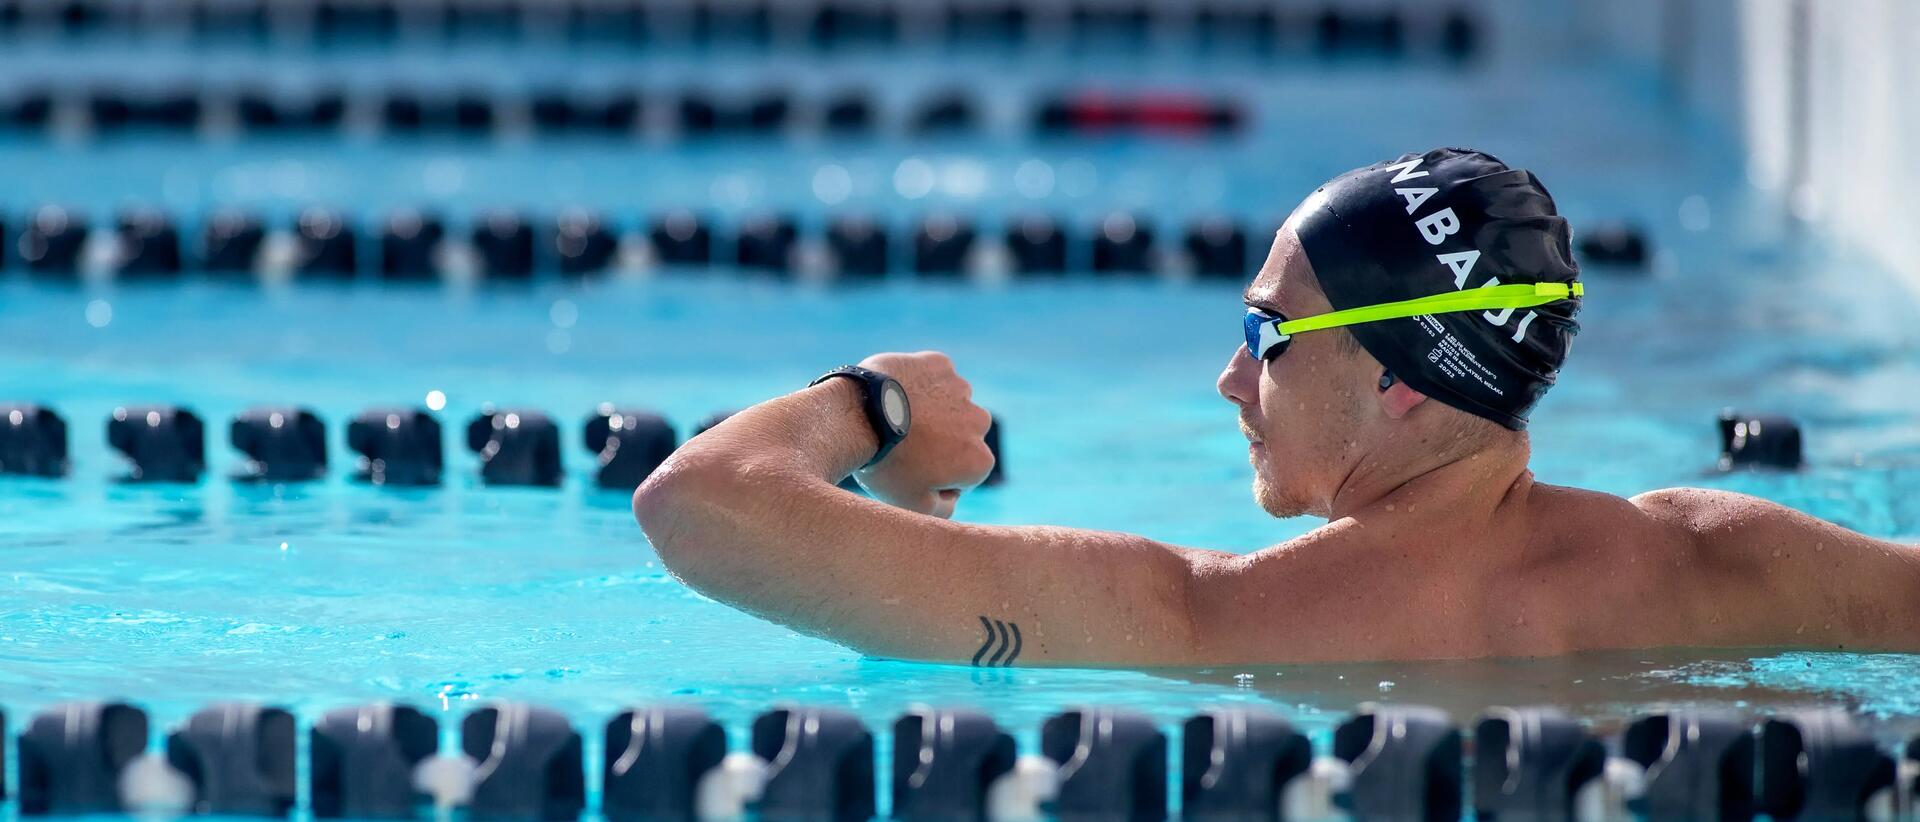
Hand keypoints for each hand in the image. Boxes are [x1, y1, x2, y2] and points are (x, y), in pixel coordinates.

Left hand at [852, 351, 995, 517]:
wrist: (856, 417)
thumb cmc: (885, 466)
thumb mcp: (913, 506)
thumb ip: (944, 510)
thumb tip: (953, 496)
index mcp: (979, 460)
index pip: (966, 473)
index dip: (939, 475)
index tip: (913, 471)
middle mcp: (980, 421)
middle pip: (962, 436)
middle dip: (942, 441)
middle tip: (904, 445)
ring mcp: (961, 389)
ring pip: (950, 404)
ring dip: (932, 411)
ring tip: (896, 419)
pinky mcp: (940, 363)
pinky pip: (934, 377)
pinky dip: (920, 385)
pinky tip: (896, 395)